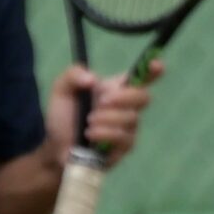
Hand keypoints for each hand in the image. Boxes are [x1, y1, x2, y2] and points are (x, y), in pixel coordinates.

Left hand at [47, 59, 161, 165]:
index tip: (157, 64)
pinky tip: (90, 135)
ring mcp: (128, 129)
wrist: (56, 147)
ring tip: (88, 123)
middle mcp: (126, 108)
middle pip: (143, 97)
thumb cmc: (63, 117)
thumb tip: (92, 79)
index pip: (141, 78)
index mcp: (115, 90)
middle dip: (124, 98)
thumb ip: (73, 76)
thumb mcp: (61, 90)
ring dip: (106, 119)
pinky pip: (123, 138)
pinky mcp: (124, 148)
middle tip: (101, 101)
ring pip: (131, 119)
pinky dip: (105, 134)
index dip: (152, 70)